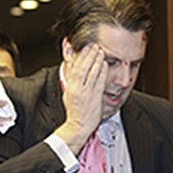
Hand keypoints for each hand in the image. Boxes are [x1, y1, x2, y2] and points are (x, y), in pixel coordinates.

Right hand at [54, 40, 107, 154]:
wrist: (78, 126)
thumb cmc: (75, 112)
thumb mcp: (68, 94)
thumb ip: (70, 82)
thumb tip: (71, 71)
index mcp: (69, 87)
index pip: (74, 68)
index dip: (79, 56)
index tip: (84, 48)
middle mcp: (76, 88)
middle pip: (82, 67)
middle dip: (88, 55)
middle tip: (93, 45)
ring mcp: (86, 92)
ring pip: (90, 72)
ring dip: (96, 60)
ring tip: (100, 51)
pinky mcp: (94, 97)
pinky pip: (98, 81)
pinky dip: (101, 72)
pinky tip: (104, 64)